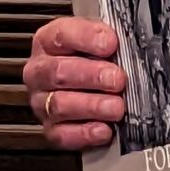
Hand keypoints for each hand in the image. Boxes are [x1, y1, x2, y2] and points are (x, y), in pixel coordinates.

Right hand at [22, 16, 127, 151]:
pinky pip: (62, 134)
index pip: (60, 35)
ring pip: (59, 104)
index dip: (86, 38)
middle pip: (58, 72)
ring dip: (92, 105)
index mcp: (48, 42)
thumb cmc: (95, 58)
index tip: (111, 44)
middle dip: (91, 76)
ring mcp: (42, 102)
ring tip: (116, 106)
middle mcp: (40, 72)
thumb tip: (129, 42)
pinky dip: (85, 133)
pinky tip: (104, 129)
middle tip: (117, 79)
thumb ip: (109, 37)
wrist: (90, 85)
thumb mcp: (100, 38)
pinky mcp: (51, 128)